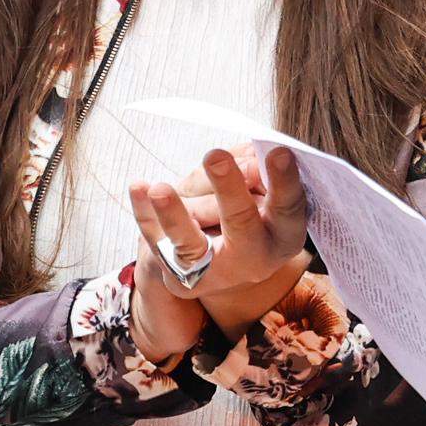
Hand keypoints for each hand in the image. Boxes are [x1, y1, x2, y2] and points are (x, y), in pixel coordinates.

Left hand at [124, 144, 311, 360]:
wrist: (222, 263)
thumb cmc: (252, 212)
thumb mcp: (263, 192)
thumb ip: (257, 174)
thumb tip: (250, 160)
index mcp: (282, 237)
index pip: (287, 208)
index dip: (285, 183)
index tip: (278, 152)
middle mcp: (252, 259)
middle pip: (241, 224)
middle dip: (228, 190)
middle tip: (215, 155)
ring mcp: (213, 270)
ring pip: (192, 244)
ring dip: (174, 215)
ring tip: (160, 188)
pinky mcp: (179, 273)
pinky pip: (158, 241)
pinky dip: (145, 215)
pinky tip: (138, 187)